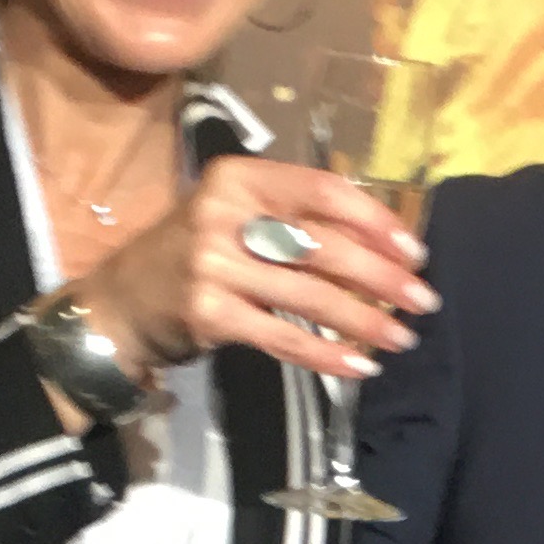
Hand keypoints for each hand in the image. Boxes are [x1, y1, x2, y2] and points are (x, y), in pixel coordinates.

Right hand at [56, 158, 430, 420]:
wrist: (121, 302)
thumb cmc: (193, 254)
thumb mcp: (234, 215)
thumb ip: (294, 218)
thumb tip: (380, 243)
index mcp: (238, 177)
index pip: (322, 190)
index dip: (375, 219)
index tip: (414, 249)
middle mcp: (223, 215)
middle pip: (323, 245)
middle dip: (382, 276)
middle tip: (422, 300)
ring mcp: (213, 266)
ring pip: (308, 296)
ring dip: (364, 320)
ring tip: (403, 338)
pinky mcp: (210, 315)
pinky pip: (283, 337)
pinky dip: (327, 354)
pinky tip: (360, 366)